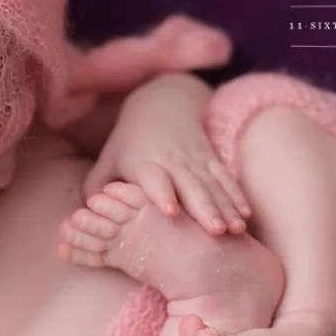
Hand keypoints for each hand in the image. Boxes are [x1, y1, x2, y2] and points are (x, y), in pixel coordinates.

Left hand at [83, 75, 251, 234]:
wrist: (162, 104)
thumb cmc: (129, 141)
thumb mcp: (108, 159)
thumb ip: (97, 187)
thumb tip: (88, 215)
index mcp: (144, 164)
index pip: (155, 179)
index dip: (162, 193)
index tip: (171, 212)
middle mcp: (172, 162)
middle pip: (191, 186)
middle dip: (205, 208)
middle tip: (216, 231)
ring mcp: (195, 160)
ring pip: (213, 185)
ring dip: (226, 207)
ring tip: (237, 230)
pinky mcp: (211, 159)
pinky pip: (226, 178)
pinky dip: (237, 196)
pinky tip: (247, 215)